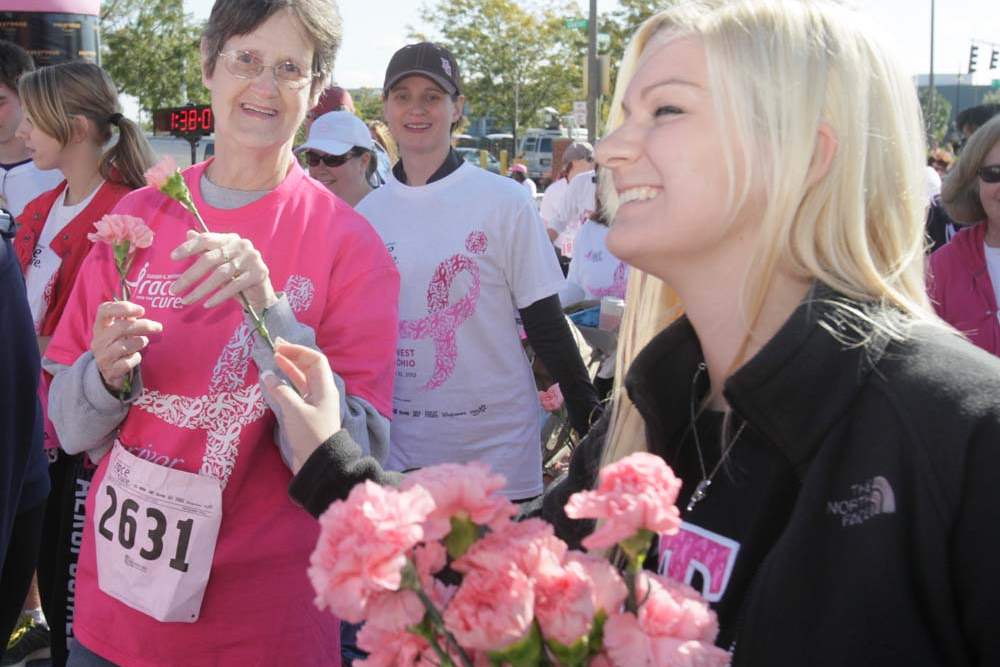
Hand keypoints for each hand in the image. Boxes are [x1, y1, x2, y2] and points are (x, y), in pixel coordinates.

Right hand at [90, 301, 162, 391]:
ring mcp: (103, 356)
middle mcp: (99, 341)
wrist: (108, 372)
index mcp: (100, 327)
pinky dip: (136, 358)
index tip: (142, 310)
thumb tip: (141, 310)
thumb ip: (128, 319)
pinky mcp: (110, 371)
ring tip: (144, 341)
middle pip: (120, 327)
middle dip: (143, 325)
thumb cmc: (117, 345)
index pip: (104, 311)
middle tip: (158, 327)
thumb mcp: (119, 331)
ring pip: (124, 346)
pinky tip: (136, 356)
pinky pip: (127, 363)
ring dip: (139, 342)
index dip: (122, 307)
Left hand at [169, 230, 277, 312]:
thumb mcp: (220, 261)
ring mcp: (251, 259)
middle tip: (174, 289)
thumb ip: (206, 248)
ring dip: (201, 289)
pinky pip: (234, 286)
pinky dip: (219, 296)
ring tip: (187, 300)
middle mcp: (241, 245)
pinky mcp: (258, 274)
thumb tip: (188, 233)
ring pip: (220, 274)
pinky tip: (207, 304)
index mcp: (230, 239)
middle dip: (190, 276)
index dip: (188, 247)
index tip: (172, 257)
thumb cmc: (237, 275)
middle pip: (210, 259)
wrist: (261, 291)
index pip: (206, 239)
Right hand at [261, 340, 342, 473]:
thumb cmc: (310, 434)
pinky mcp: (306, 414)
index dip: (298, 351)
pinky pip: (296, 392)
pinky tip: (273, 381)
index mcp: (325, 388)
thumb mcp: (295, 411)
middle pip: (308, 368)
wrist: (319, 463)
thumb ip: (280, 391)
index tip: (279, 347)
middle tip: (274, 348)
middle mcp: (321, 392)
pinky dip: (285, 384)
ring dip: (288, 369)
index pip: (315, 360)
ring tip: (273, 359)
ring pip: (301, 380)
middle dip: (293, 356)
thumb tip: (267, 375)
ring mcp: (314, 403)